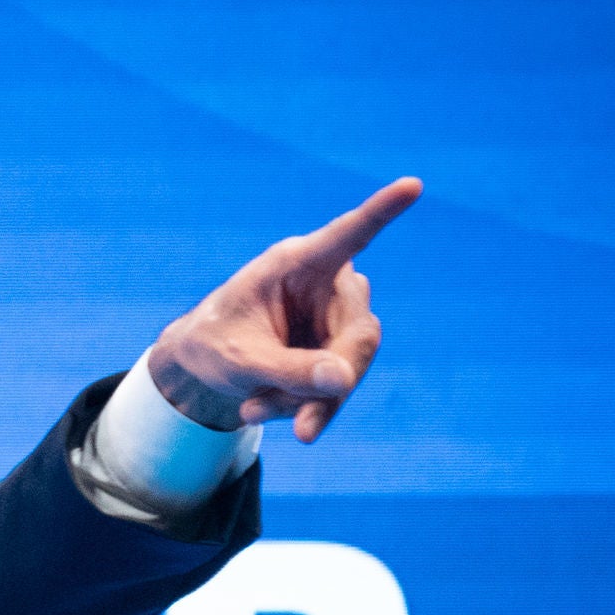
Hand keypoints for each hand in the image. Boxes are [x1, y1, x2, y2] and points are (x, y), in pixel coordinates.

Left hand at [148, 177, 420, 443]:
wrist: (202, 369)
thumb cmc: (211, 346)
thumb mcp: (238, 362)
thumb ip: (288, 370)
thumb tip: (344, 379)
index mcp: (296, 262)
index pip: (347, 234)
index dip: (380, 212)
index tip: (412, 184)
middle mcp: (326, 283)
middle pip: (358, 334)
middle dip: (328, 385)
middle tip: (303, 430)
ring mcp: (336, 316)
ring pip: (350, 366)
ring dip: (307, 401)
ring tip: (252, 410)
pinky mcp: (337, 346)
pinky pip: (339, 384)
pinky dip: (306, 406)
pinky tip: (261, 410)